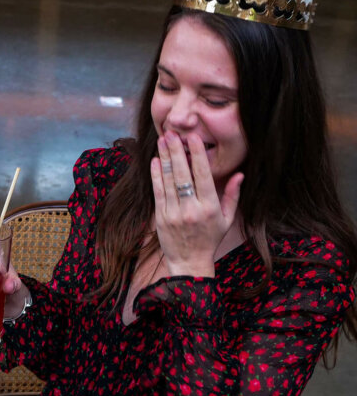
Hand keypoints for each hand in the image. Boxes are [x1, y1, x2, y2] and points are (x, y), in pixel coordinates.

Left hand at [151, 131, 243, 276]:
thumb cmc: (210, 239)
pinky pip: (158, 193)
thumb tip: (240, 174)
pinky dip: (156, 176)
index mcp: (209, 208)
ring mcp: (174, 214)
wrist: (189, 262)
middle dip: (176, 151)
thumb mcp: (226, 219)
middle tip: (172, 133)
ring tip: (162, 140)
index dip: (197, 155)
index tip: (193, 138)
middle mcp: (191, 210)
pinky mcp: (161, 218)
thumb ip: (232, 195)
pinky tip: (155, 161)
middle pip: (182, 174)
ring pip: (168, 181)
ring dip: (164, 158)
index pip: (202, 176)